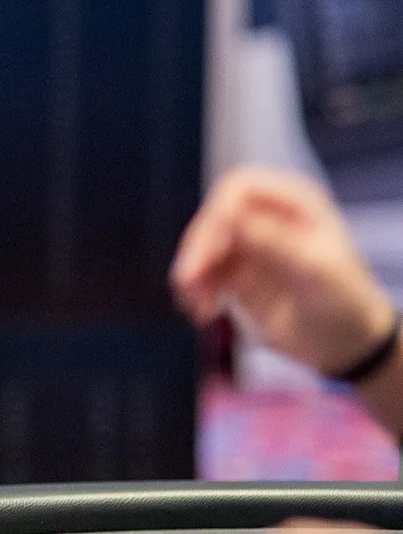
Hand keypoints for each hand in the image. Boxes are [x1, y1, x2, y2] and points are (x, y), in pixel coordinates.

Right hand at [170, 167, 393, 375]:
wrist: (345, 345)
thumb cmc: (344, 302)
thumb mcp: (315, 270)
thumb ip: (275, 242)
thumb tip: (230, 219)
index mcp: (295, 202)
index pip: (240, 189)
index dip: (217, 213)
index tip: (208, 250)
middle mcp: (268, 216)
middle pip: (214, 218)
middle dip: (198, 249)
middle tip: (189, 281)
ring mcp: (249, 244)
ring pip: (202, 246)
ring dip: (193, 273)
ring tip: (197, 305)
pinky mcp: (235, 272)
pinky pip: (202, 272)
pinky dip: (195, 289)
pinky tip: (202, 311)